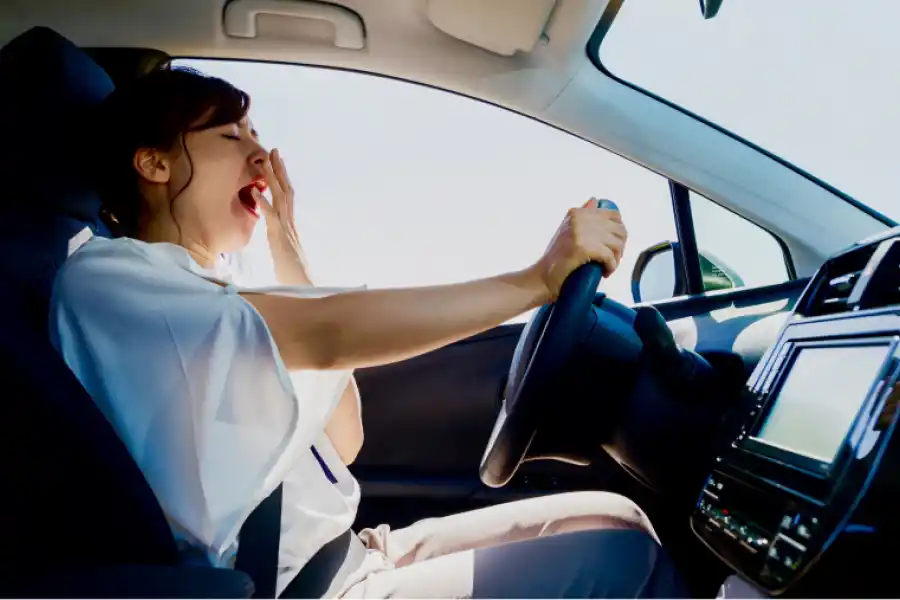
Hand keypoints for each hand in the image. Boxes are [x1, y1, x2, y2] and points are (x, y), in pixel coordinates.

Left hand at [252, 148, 312, 284]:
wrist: (302, 285)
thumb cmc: (293, 272)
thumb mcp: (284, 250)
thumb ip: (281, 238)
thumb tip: (277, 232)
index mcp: (291, 225)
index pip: (288, 196)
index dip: (283, 178)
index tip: (277, 162)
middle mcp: (290, 223)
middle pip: (286, 190)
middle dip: (280, 170)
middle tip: (274, 150)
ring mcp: (286, 229)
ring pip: (281, 198)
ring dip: (273, 178)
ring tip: (266, 161)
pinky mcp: (280, 237)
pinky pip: (271, 217)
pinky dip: (263, 203)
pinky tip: (255, 191)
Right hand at [530, 198, 626, 299]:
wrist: (542, 277)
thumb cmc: (555, 258)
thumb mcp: (567, 231)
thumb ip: (581, 216)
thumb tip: (594, 201)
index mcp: (577, 213)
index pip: (613, 215)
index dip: (618, 232)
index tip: (613, 245)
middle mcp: (579, 219)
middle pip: (618, 230)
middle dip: (620, 246)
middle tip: (612, 259)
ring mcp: (581, 233)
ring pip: (616, 244)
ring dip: (616, 258)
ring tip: (608, 266)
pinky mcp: (583, 248)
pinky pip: (609, 256)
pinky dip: (611, 266)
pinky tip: (605, 272)